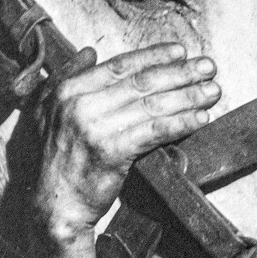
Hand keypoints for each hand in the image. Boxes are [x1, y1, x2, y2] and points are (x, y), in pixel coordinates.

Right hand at [33, 43, 220, 238]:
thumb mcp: (45, 111)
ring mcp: (95, 128)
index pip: (119, 66)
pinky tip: (199, 119)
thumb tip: (90, 52)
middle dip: (180, 73)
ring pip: (151, 105)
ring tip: (211, 92)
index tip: (180, 52)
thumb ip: (67, 77)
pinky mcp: (111, 152)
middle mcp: (80, 105)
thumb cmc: (55, 161)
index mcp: (67, 90)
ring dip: (187, 96)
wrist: (54, 205)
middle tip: (207, 68)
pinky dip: (180, 123)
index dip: (154, 56)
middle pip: (141, 82)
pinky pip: (154, 131)